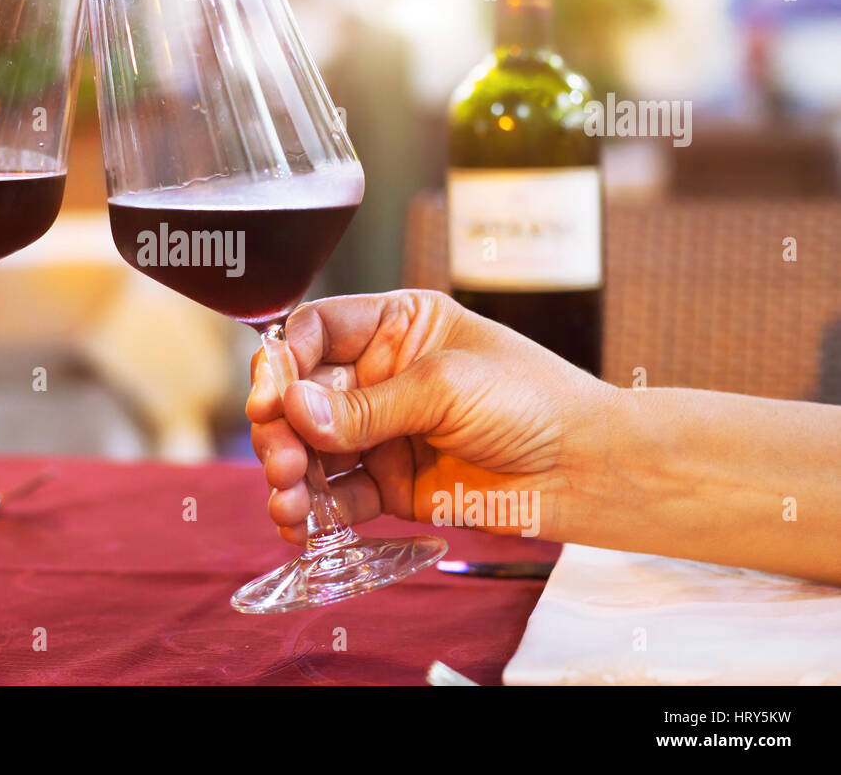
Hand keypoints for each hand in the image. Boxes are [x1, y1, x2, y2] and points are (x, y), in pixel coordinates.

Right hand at [247, 290, 616, 544]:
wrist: (585, 470)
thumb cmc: (533, 401)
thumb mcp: (445, 387)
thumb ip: (367, 406)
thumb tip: (294, 411)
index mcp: (395, 328)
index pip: (316, 332)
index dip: (284, 361)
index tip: (271, 397)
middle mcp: (379, 377)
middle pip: (302, 396)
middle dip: (281, 429)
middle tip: (283, 459)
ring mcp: (382, 433)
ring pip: (311, 450)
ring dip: (290, 476)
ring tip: (290, 502)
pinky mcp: (389, 485)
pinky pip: (337, 496)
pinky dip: (314, 513)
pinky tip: (300, 528)